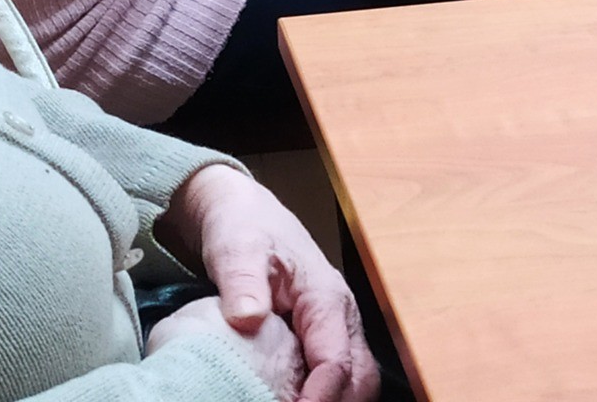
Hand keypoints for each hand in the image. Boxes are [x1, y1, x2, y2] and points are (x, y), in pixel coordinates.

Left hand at [159, 165, 379, 401]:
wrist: (243, 213)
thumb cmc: (244, 227)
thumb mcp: (236, 249)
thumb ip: (244, 283)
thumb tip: (248, 319)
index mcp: (325, 296)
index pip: (337, 360)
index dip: (320, 396)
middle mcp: (340, 315)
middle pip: (359, 377)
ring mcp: (335, 326)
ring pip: (356, 378)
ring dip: (337, 400)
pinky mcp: (321, 335)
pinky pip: (338, 373)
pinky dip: (326, 395)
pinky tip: (295, 400)